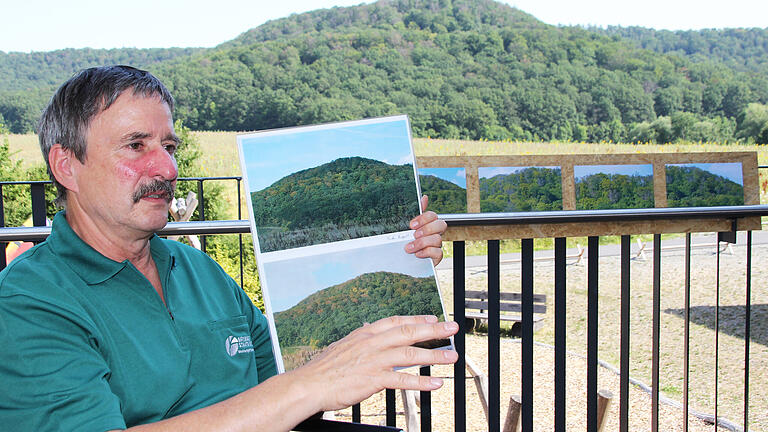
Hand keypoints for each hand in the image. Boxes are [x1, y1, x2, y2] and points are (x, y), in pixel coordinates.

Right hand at [291, 315, 458, 411]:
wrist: (309, 384)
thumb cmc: (323, 369)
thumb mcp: (343, 347)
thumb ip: (361, 342)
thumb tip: (370, 338)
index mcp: (365, 333)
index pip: (396, 321)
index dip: (416, 318)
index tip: (432, 317)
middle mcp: (372, 343)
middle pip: (409, 332)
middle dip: (434, 330)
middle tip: (452, 328)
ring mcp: (374, 360)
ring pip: (411, 355)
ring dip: (435, 355)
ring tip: (452, 357)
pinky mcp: (373, 379)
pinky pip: (403, 380)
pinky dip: (422, 382)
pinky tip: (436, 383)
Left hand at [406, 195, 446, 265]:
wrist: (401, 261)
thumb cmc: (406, 241)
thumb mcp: (407, 226)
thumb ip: (416, 212)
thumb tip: (424, 197)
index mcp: (428, 224)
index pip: (433, 215)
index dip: (424, 219)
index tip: (411, 225)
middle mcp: (434, 234)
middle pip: (441, 225)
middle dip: (427, 229)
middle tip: (414, 235)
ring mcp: (436, 245)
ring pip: (438, 239)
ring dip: (421, 243)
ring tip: (409, 248)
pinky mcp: (436, 257)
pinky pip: (438, 252)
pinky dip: (427, 252)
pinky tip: (417, 254)